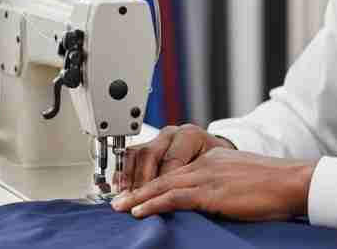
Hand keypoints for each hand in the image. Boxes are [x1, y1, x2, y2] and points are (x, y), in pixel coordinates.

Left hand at [111, 147, 316, 220]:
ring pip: (164, 185)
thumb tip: (208, 204)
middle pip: (164, 175)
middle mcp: (207, 164)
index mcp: (213, 159)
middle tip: (117, 200)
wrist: (292, 182)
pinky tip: (140, 212)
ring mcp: (209, 176)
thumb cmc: (274, 186)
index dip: (153, 182)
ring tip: (120, 208)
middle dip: (138, 188)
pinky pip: (176, 197)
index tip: (136, 193)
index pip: (175, 170)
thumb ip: (221, 188)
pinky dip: (155, 204)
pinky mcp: (213, 192)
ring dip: (139, 198)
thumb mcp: (241, 182)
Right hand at [114, 124, 234, 190]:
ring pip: (136, 154)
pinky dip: (123, 173)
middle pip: (149, 154)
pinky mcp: (147, 146)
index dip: (162, 183)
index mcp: (190, 136)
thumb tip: (184, 202)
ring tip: (125, 197)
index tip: (157, 202)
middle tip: (135, 202)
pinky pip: (129, 156)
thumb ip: (199, 180)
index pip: (171, 159)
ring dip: (128, 178)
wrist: (215, 154)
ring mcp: (157, 139)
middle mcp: (171, 134)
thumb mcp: (214, 170)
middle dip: (141, 181)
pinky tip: (120, 188)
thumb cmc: (216, 164)